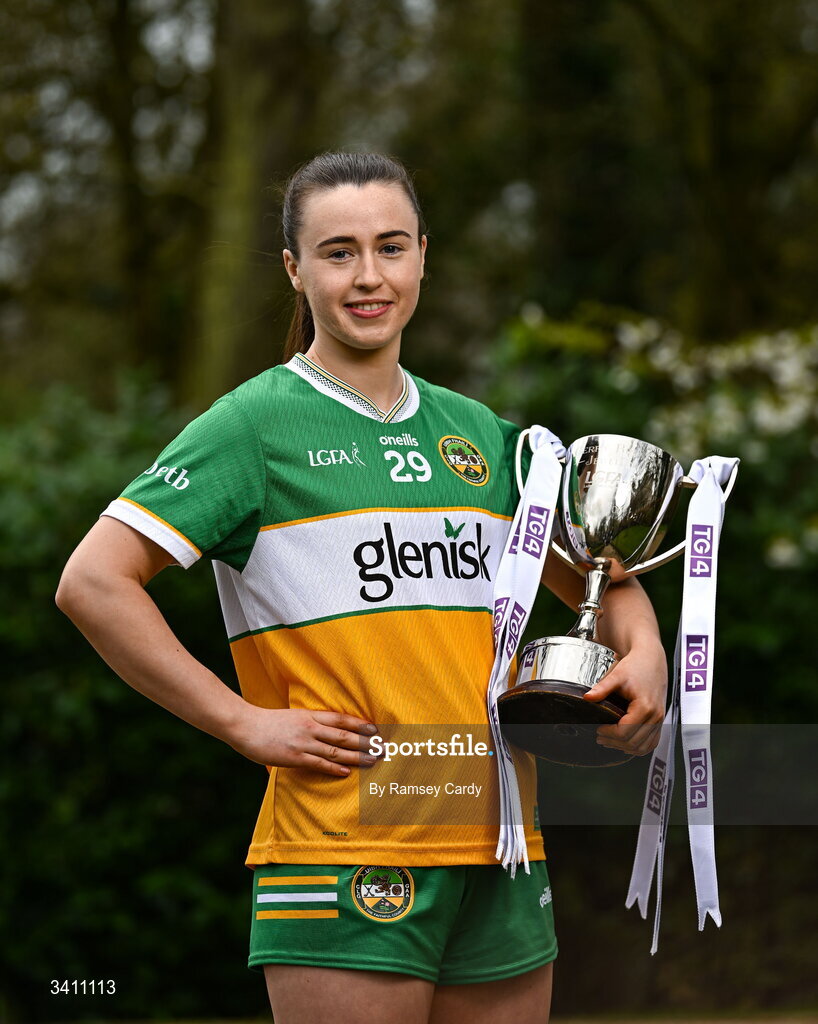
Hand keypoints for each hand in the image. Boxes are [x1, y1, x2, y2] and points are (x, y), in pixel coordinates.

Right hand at [228, 706, 378, 776]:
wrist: (245, 725)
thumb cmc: (268, 722)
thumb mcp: (293, 717)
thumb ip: (310, 722)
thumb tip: (327, 730)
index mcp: (310, 715)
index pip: (341, 719)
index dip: (360, 724)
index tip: (376, 729)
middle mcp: (310, 727)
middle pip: (344, 735)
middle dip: (366, 742)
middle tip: (383, 747)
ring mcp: (303, 742)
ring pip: (336, 750)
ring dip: (356, 756)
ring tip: (373, 760)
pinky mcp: (294, 757)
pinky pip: (319, 763)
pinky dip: (334, 767)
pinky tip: (347, 771)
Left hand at [583, 641, 667, 756]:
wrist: (651, 659)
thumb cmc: (636, 666)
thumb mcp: (617, 675)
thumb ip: (602, 688)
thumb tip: (587, 698)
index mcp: (645, 707)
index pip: (625, 732)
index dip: (609, 734)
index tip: (598, 729)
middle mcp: (655, 716)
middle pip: (634, 742)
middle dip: (614, 742)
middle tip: (600, 737)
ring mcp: (660, 720)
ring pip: (644, 747)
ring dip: (626, 748)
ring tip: (609, 741)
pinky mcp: (660, 720)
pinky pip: (652, 742)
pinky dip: (639, 747)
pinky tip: (624, 742)